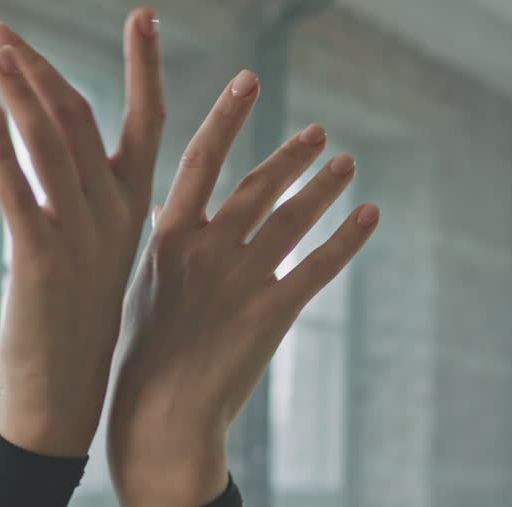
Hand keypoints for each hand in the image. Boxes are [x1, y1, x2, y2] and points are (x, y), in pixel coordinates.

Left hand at [0, 11, 163, 456]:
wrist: (66, 396)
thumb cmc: (81, 327)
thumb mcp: (102, 257)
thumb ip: (101, 206)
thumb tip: (89, 166)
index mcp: (133, 209)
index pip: (147, 120)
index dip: (145, 65)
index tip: (144, 15)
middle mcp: (114, 214)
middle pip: (83, 118)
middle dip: (43, 68)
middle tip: (5, 30)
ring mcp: (80, 236)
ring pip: (53, 144)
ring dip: (22, 90)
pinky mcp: (42, 261)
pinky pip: (20, 193)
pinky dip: (3, 152)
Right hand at [107, 70, 379, 506]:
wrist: (159, 420)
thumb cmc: (143, 358)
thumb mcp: (141, 290)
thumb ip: (164, 246)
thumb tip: (170, 209)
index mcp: (166, 238)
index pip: (200, 161)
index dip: (227, 117)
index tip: (248, 81)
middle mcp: (204, 249)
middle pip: (257, 185)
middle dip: (290, 156)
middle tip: (320, 133)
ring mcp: (239, 280)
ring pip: (293, 219)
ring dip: (324, 188)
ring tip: (348, 163)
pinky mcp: (271, 313)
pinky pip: (319, 265)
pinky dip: (349, 237)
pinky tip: (370, 214)